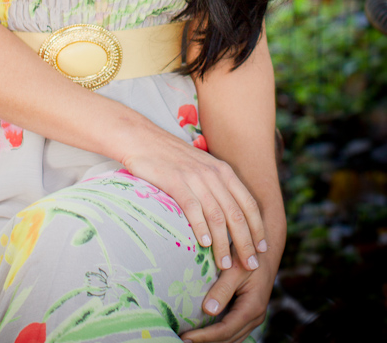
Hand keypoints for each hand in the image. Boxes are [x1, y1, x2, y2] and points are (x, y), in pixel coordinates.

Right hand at [121, 129, 266, 272]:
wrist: (142, 138)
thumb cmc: (171, 157)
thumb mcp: (201, 166)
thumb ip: (216, 186)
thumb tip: (229, 216)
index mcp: (223, 171)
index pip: (249, 203)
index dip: (258, 228)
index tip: (262, 249)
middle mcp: (213, 174)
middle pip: (236, 214)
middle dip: (246, 243)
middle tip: (250, 265)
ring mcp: (194, 177)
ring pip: (217, 216)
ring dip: (224, 244)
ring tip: (226, 264)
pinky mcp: (175, 181)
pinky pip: (193, 209)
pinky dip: (201, 228)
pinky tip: (205, 244)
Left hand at [179, 245, 278, 342]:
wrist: (266, 249)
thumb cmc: (248, 255)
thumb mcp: (235, 269)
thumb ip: (222, 289)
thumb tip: (208, 310)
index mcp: (252, 307)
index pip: (225, 330)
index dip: (205, 337)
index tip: (186, 338)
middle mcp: (255, 317)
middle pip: (228, 338)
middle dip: (206, 342)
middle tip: (181, 341)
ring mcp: (253, 316)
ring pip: (232, 337)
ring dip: (212, 340)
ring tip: (191, 339)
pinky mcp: (249, 313)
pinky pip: (233, 330)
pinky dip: (219, 334)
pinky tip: (204, 331)